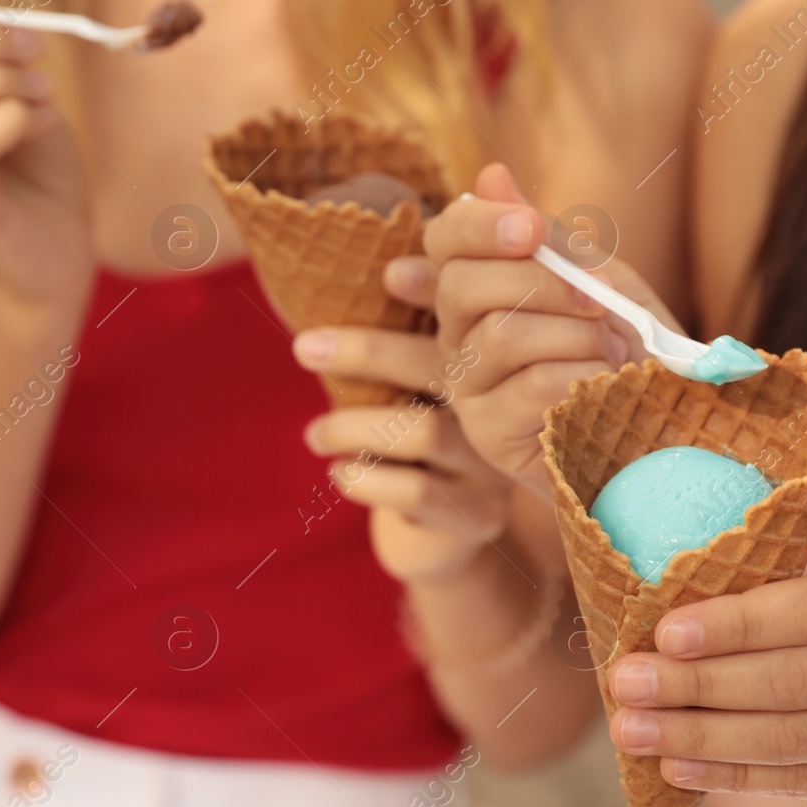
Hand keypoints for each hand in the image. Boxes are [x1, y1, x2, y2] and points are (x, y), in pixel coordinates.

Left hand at [292, 303, 512, 585]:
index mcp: (490, 365)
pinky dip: (366, 479)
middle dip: (367, 352)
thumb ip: (404, 332)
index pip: (462, 319)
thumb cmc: (418, 441)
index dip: (429, 292)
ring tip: (314, 434)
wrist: (450, 535)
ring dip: (352, 427)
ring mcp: (494, 465)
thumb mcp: (415, 386)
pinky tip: (340, 475)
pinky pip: (415, 490)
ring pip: (423, 432)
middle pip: (441, 367)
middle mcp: (503, 409)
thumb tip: (353, 271)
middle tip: (303, 347)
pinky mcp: (476, 515)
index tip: (383, 278)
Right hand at [423, 163, 652, 493]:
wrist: (665, 425)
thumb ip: (547, 237)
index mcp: (477, 288)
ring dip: (575, 335)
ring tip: (612, 350)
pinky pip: (532, 386)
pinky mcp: (490, 436)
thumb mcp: (598, 279)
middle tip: (600, 296)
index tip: (530, 228)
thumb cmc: (627, 348)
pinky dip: (582, 377)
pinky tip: (605, 386)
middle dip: (544, 282)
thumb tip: (491, 174)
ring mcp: (467, 388)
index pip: (443, 240)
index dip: (477, 225)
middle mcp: (457, 336)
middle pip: (462, 287)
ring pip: (502, 336)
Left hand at [605, 549, 806, 802]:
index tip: (665, 631)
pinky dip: (735, 775)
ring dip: (701, 737)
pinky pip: (805, 780)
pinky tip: (678, 765)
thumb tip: (675, 596)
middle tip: (626, 683)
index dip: (735, 625)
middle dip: (698, 686)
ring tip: (633, 729)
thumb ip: (787, 589)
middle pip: (793, 682)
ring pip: (793, 738)